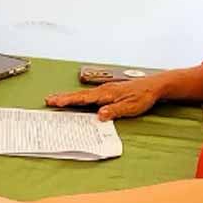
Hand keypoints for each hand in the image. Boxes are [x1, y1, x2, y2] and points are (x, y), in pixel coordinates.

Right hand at [45, 77, 166, 120]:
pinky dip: (79, 97)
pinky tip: (76, 100)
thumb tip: (99, 115)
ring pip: (83, 94)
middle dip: (63, 97)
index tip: (56, 102)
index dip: (68, 100)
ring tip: (56, 99)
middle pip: (79, 95)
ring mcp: (104, 90)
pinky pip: (89, 95)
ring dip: (69, 97)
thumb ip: (114, 110)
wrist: (153, 86)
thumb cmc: (142, 96)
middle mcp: (103, 90)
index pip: (83, 98)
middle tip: (48, 99)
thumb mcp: (130, 106)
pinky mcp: (107, 92)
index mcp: (106, 94)